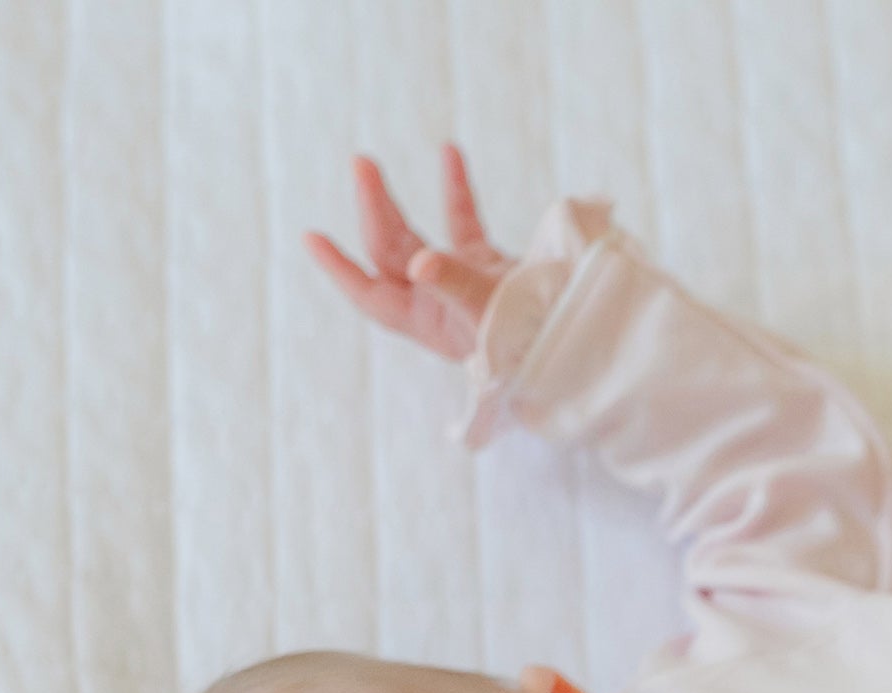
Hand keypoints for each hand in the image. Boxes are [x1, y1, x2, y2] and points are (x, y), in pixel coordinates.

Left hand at [305, 143, 509, 361]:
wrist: (579, 341)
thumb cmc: (530, 338)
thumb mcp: (488, 312)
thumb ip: (454, 283)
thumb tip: (419, 262)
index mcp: (425, 320)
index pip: (371, 292)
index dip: (340, 268)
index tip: (312, 238)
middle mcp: (435, 301)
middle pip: (389, 251)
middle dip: (372, 210)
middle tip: (362, 165)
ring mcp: (460, 283)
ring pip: (415, 237)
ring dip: (394, 202)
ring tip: (369, 164)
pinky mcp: (489, 267)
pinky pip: (463, 223)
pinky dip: (456, 191)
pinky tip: (449, 152)